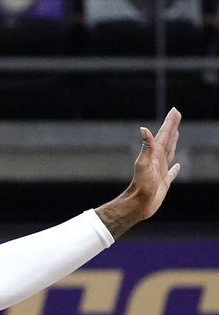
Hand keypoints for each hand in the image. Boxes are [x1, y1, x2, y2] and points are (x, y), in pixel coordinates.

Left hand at [96, 108, 181, 238]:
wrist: (137, 204)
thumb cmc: (141, 186)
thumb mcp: (144, 164)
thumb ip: (146, 146)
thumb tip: (143, 129)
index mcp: (155, 154)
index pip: (164, 135)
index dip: (169, 123)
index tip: (174, 110)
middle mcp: (157, 160)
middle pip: (167, 140)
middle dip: (172, 127)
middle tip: (176, 115)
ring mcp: (160, 171)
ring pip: (169, 152)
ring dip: (173, 142)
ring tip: (176, 134)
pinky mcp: (163, 182)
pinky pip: (171, 173)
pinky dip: (175, 168)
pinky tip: (177, 165)